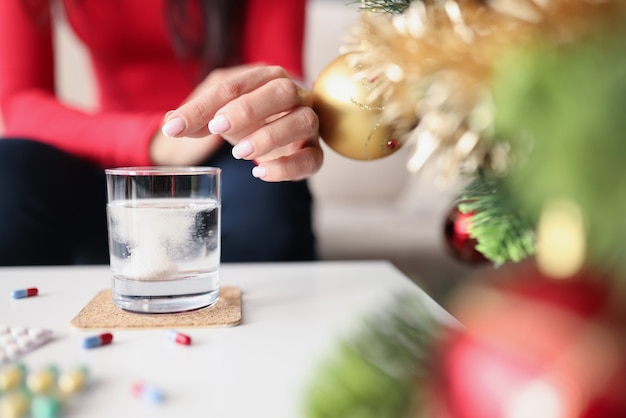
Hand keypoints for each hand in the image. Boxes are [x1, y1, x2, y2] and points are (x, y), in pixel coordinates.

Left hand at [160, 66, 322, 181]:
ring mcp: (308, 124)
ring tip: (241, 152)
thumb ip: (196, 119)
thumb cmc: (248, 121)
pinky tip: (260, 173)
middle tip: (218, 128)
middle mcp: (294, 95)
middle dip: (248, 108)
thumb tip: (172, 124)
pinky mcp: (314, 152)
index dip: (204, 106)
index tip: (176, 127)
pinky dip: (286, 167)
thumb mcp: (218, 116)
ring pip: (303, 121)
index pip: (235, 85)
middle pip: (282, 91)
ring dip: (270, 136)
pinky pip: (311, 158)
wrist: (277, 139)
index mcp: (266, 78)